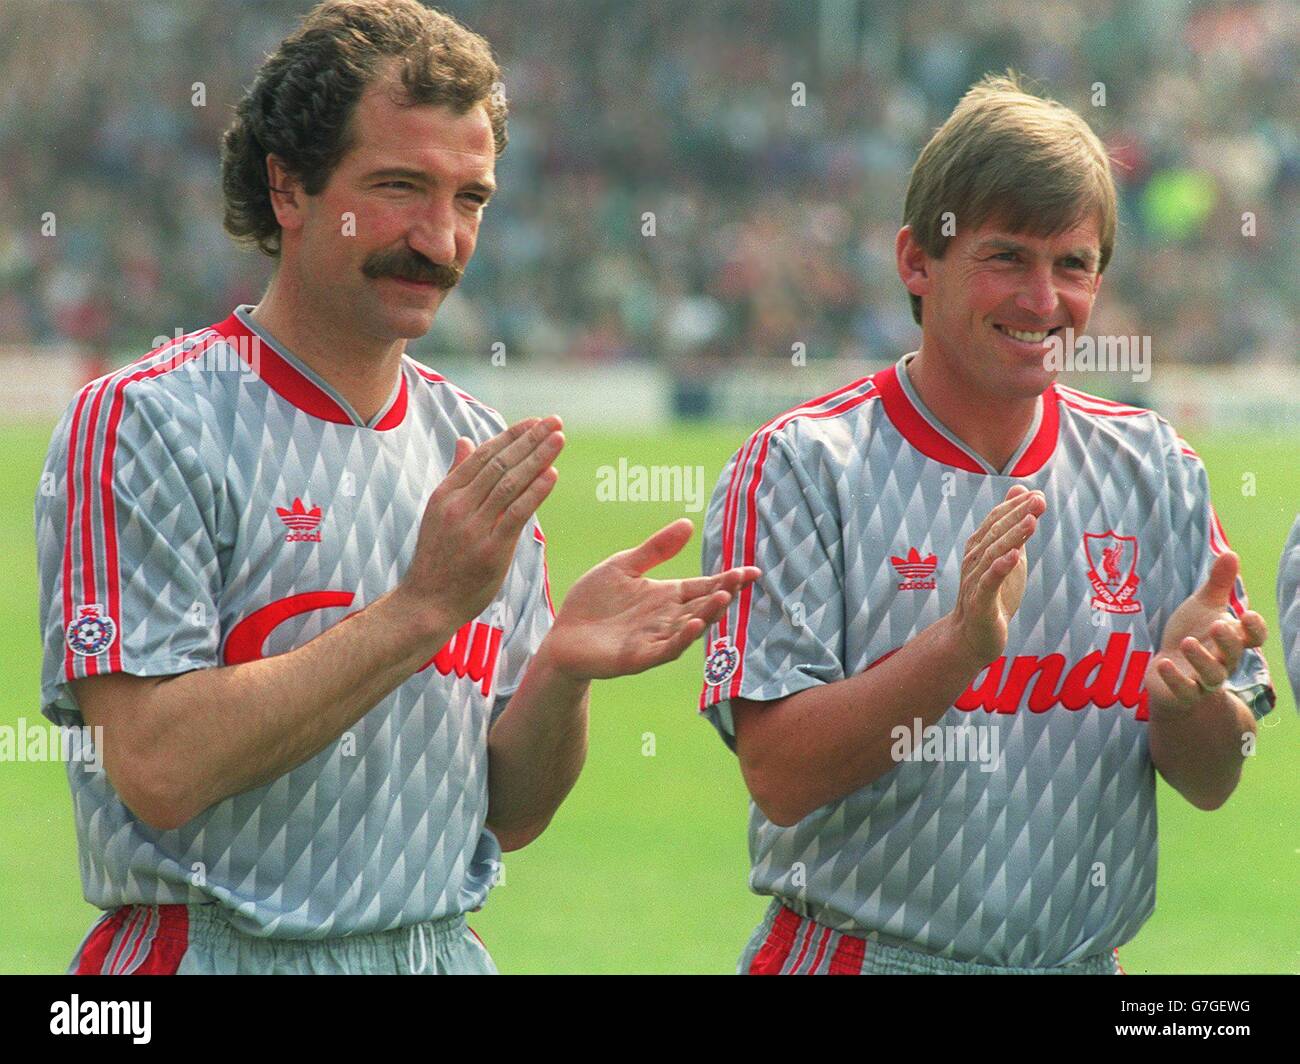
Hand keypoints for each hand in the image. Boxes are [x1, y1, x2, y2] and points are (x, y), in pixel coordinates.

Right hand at [397, 416, 564, 635]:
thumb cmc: (437, 558)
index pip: (484, 456)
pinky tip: (552, 473)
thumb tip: (465, 440)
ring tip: (559, 439)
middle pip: (500, 464)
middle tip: (555, 421)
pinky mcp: (490, 549)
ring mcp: (474, 527)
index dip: (511, 436)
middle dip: (530, 440)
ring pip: (510, 484)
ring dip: (538, 458)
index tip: (535, 422)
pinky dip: (535, 492)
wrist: (426, 602)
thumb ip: (456, 476)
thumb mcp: (439, 511)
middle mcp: (459, 506)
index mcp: (446, 494)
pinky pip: (516, 514)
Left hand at [540, 518, 761, 680]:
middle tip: (741, 580)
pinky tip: (694, 624)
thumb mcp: (623, 566)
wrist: (563, 635)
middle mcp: (667, 618)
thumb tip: (688, 523)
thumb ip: (655, 549)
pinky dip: (682, 638)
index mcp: (666, 596)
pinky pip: (666, 648)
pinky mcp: (639, 657)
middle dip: (724, 593)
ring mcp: (655, 638)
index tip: (751, 571)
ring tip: (724, 598)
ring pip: (690, 627)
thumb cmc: (593, 602)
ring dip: (709, 614)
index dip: (728, 580)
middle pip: (703, 605)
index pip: (704, 586)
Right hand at [948, 485, 1045, 665]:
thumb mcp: (1009, 556)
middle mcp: (974, 560)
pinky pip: (988, 583)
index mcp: (979, 547)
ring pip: (994, 554)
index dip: (1015, 506)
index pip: (996, 520)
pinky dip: (1000, 568)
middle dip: (1017, 515)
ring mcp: (975, 580)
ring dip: (1012, 537)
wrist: (973, 636)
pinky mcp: (980, 603)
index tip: (1037, 495)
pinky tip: (1013, 556)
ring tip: (1031, 521)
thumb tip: (1025, 490)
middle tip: (1039, 500)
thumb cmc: (993, 595)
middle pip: (996, 533)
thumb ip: (1015, 525)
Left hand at [1144, 551, 1266, 715]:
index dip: (1254, 629)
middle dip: (1228, 642)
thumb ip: (1218, 583)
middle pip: (1233, 656)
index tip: (1247, 614)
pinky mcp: (1182, 694)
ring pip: (1212, 677)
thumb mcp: (1203, 607)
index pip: (1253, 638)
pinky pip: (1184, 692)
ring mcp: (1202, 681)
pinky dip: (1175, 679)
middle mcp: (1222, 662)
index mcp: (1231, 640)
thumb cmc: (1191, 634)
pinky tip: (1162, 662)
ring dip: (1201, 660)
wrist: (1167, 668)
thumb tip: (1230, 552)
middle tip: (1217, 625)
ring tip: (1187, 642)